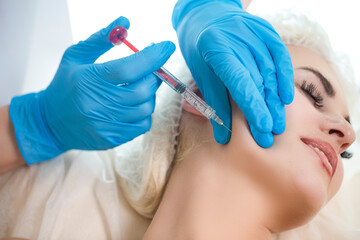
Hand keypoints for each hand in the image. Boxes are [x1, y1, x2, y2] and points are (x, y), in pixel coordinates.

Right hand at [9, 16, 175, 163]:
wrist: (50, 122)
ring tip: (139, 88)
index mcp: (89, 80)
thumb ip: (101, 39)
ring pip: (145, 109)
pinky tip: (133, 106)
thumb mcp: (76, 56)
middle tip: (151, 70)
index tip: (166, 47)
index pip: (129, 69)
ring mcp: (104, 124)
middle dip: (153, 77)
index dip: (152, 57)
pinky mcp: (110, 139)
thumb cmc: (65, 85)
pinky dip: (144, 113)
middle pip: (141, 91)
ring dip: (149, 95)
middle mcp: (97, 104)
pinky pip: (142, 125)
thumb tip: (125, 23)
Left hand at [172, 0, 293, 146]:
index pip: (238, 80)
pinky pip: (280, 56)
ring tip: (277, 125)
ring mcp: (254, 32)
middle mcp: (238, 37)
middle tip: (267, 137)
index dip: (251, 105)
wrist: (206, 14)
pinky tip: (285, 99)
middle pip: (257, 79)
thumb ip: (214, 103)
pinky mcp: (266, 30)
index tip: (261, 127)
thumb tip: (223, 136)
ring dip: (275, 101)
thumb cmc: (199, 48)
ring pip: (271, 71)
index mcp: (216, 47)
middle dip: (264, 110)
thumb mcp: (200, 73)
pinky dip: (284, 78)